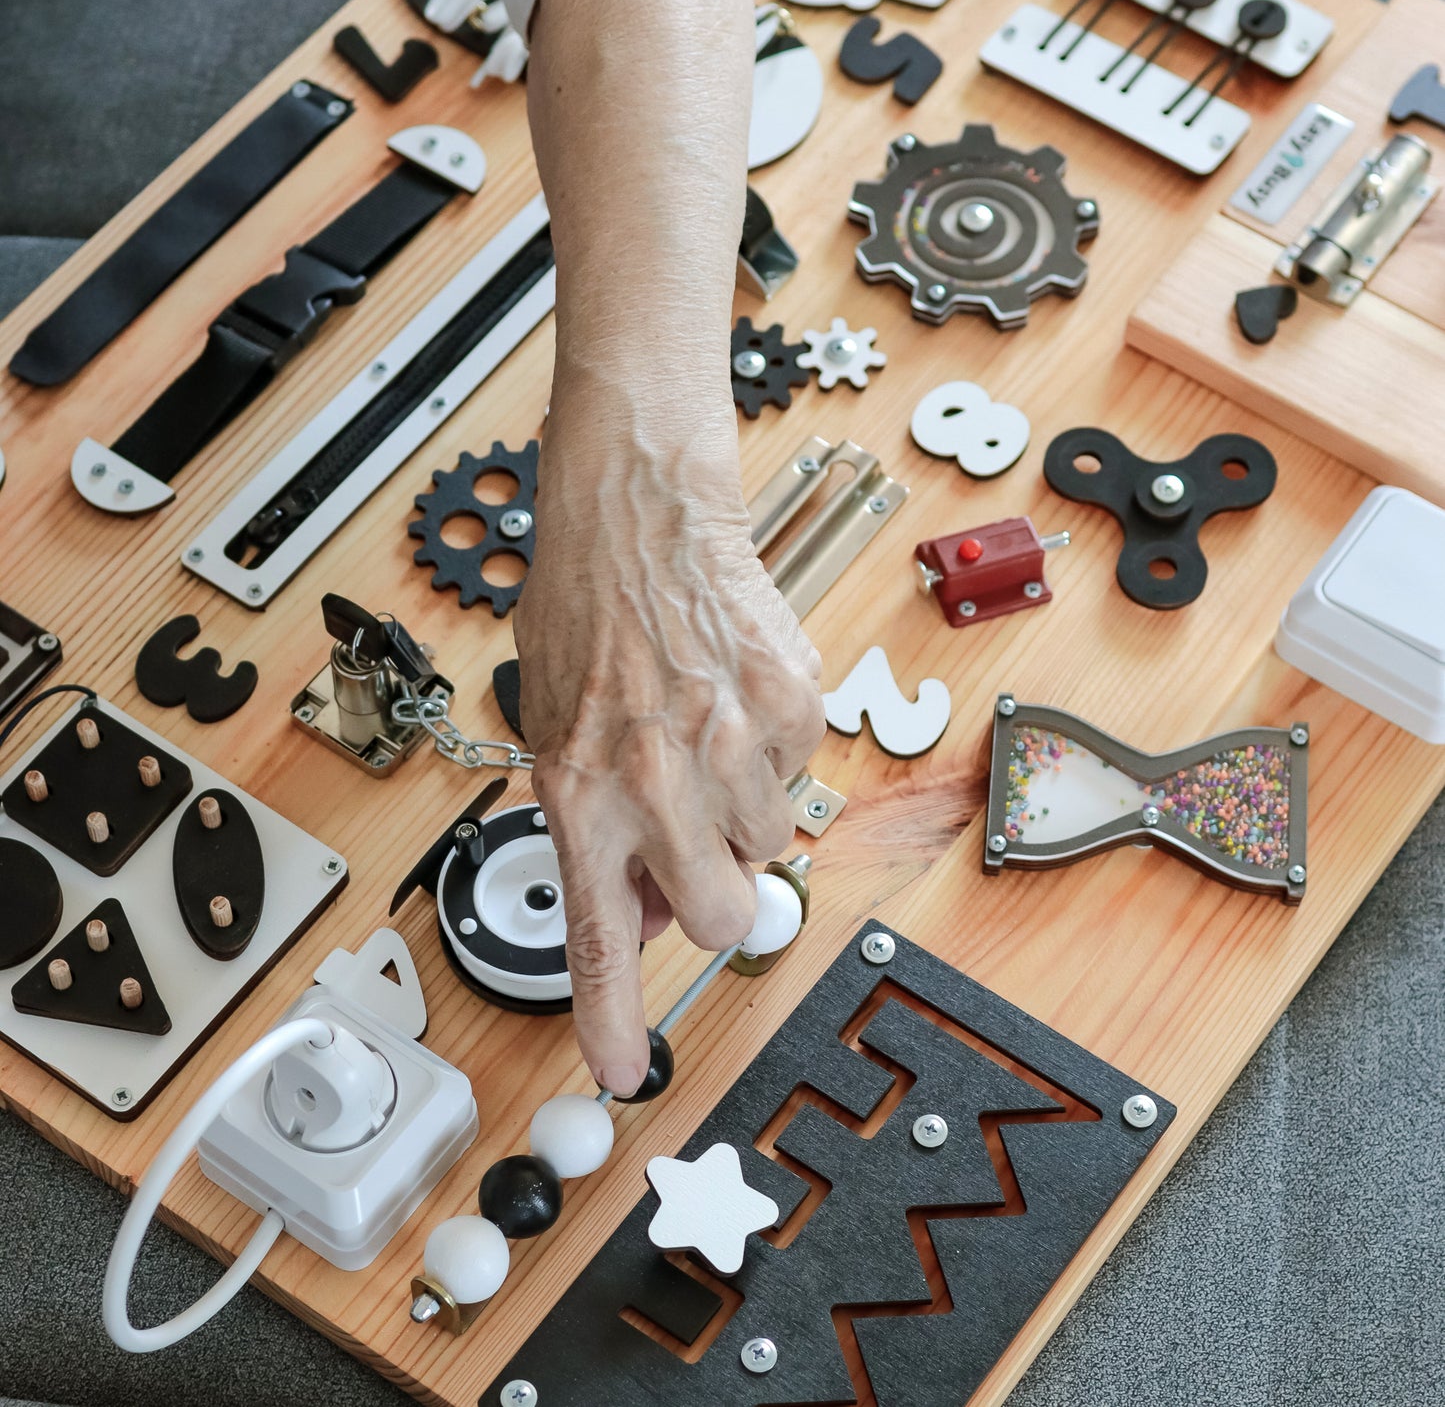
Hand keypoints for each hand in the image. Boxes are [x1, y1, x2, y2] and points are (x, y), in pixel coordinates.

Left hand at [513, 389, 823, 1096]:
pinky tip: (733, 701)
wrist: (640, 509)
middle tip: (696, 854)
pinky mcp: (792, 708)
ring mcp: (731, 747)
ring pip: (768, 847)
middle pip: (723, 920)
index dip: (613, 1020)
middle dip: (715, 904)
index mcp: (580, 792)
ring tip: (705, 742)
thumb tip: (652, 899)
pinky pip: (796, 776)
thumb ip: (595, 823)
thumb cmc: (583, 607)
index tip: (622, 1071)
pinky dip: (770, 757)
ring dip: (741, 819)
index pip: (601, 938)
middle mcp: (656, 782)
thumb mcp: (553, 729)